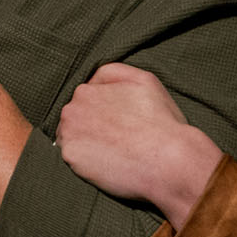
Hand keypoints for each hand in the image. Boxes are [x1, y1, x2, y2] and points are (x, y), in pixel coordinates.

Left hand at [57, 64, 222, 230]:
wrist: (168, 160)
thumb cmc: (160, 120)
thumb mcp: (142, 80)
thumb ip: (112, 73)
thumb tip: (93, 80)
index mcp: (85, 91)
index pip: (86, 100)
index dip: (104, 112)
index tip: (120, 123)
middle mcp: (71, 110)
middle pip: (75, 119)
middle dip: (92, 126)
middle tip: (117, 139)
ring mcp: (68, 135)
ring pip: (71, 138)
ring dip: (86, 143)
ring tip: (113, 152)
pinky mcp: (70, 158)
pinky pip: (73, 159)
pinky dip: (86, 162)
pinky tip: (107, 164)